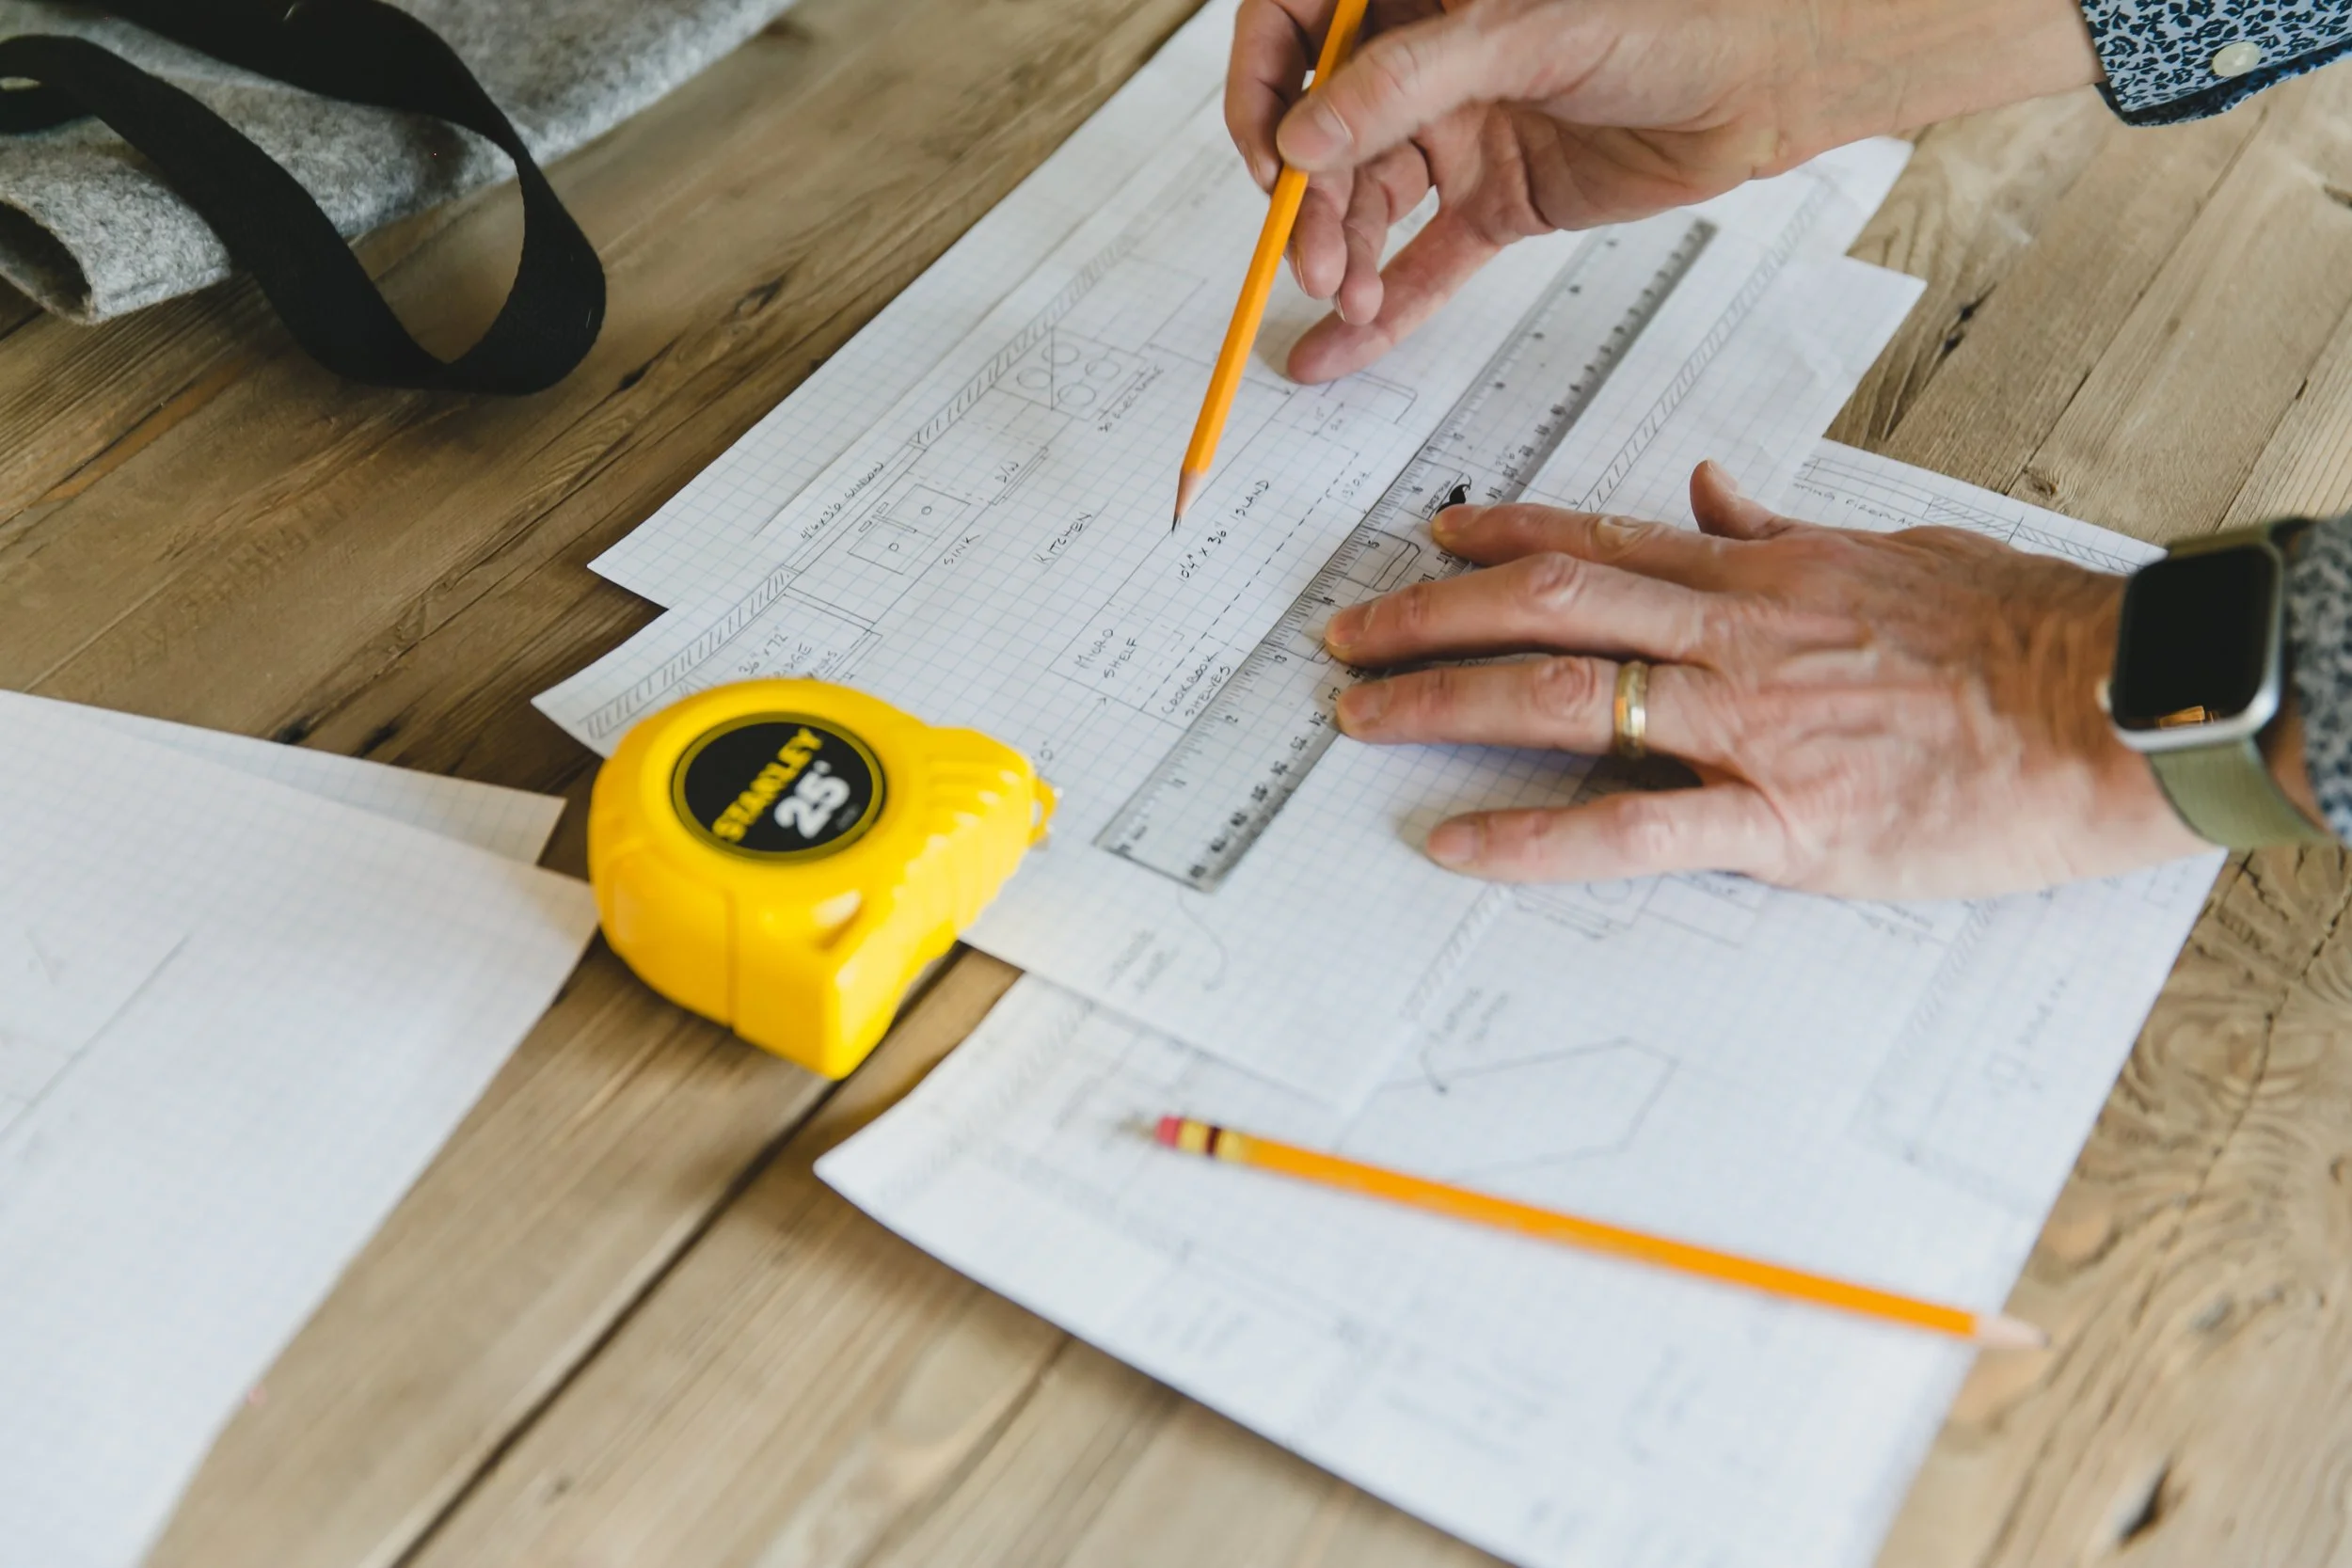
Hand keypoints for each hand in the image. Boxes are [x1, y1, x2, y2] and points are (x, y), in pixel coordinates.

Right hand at [1228, 0, 2102, 381]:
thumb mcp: (1523, 34)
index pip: (1294, 27)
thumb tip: (1305, 137)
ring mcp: (1460, 130)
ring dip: (1345, 257)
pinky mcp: (1499, 197)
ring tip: (1344, 301)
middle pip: (1328, 136)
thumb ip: (1404, 83)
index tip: (1271, 154)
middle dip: (1312, 204)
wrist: (1771, 81)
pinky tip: (1344, 347)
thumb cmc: (1673, 14)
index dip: (1265, 90)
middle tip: (1315, 262)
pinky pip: (1428, 257)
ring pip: (1371, 203)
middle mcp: (1428, 61)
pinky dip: (1390, 305)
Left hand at [1320, 463, 2205, 898]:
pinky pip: (1628, 827)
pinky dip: (1529, 837)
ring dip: (1441, 705)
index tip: (1431, 539)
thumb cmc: (2016, 629)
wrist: (2114, 702)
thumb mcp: (1889, 549)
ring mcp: (1746, 723)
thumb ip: (1780, 528)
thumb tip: (1706, 493)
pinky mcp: (1780, 819)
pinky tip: (1455, 844)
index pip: (1596, 539)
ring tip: (1360, 717)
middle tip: (1346, 635)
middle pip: (1544, 606)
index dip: (1497, 536)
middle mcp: (1732, 634)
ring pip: (1559, 697)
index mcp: (1759, 573)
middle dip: (1427, 617)